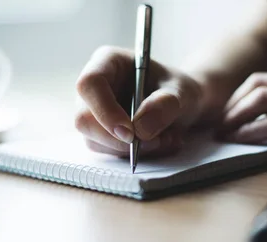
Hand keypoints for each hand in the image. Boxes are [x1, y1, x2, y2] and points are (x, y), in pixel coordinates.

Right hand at [75, 46, 202, 156]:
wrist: (181, 105)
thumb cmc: (177, 89)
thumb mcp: (182, 92)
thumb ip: (165, 105)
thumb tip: (140, 129)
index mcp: (107, 62)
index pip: (90, 84)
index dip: (105, 111)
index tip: (130, 133)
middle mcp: (94, 88)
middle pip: (84, 119)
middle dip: (118, 139)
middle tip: (154, 141)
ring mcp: (93, 112)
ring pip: (95, 141)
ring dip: (131, 149)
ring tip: (165, 139)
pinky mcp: (99, 134)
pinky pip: (108, 151)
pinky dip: (135, 155)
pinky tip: (158, 143)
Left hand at [218, 65, 266, 155]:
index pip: (265, 78)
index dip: (241, 95)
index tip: (229, 110)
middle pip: (256, 85)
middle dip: (232, 104)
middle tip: (220, 122)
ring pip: (261, 101)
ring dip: (236, 117)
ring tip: (224, 132)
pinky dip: (252, 132)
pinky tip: (241, 140)